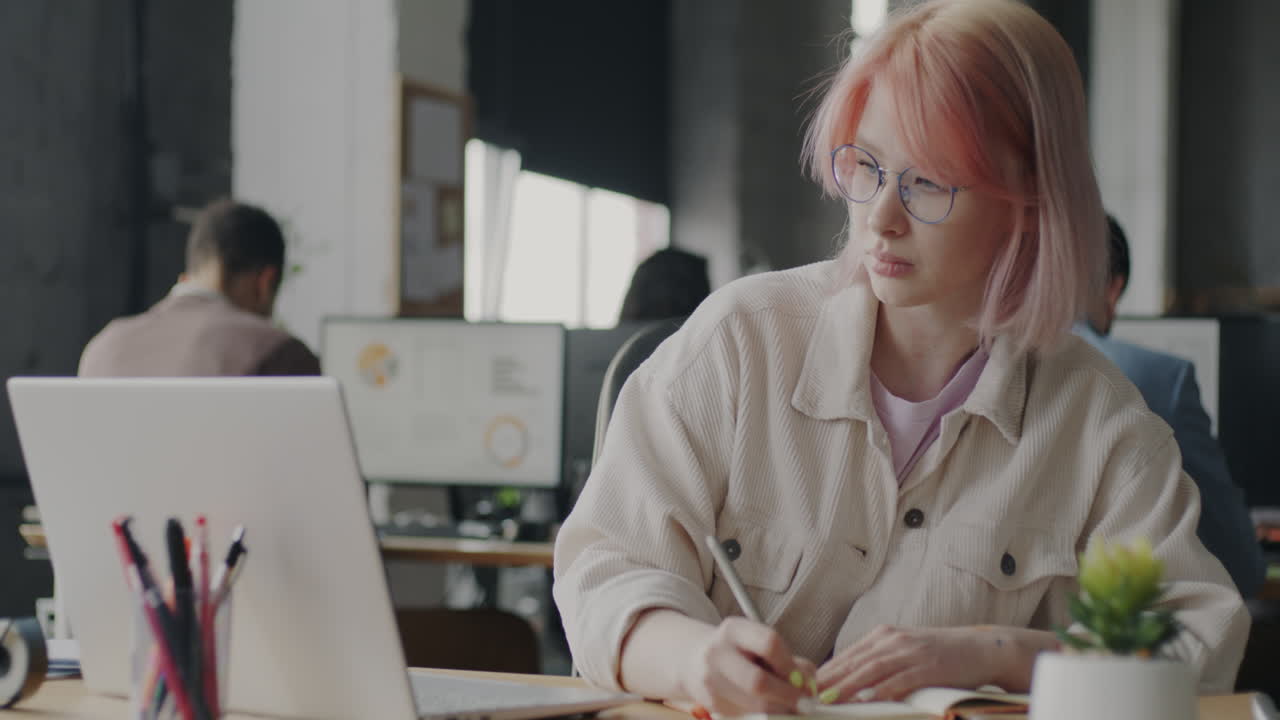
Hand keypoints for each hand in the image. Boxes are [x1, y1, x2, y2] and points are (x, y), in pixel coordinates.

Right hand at [680, 617, 816, 715]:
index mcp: (734, 630)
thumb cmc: (740, 651)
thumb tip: (808, 688)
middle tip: (805, 705)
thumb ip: (790, 661)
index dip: (791, 666)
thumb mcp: (760, 643)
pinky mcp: (709, 704)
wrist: (695, 659)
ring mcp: (709, 680)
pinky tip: (768, 708)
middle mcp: (717, 653)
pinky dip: (764, 716)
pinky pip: (745, 716)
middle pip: (758, 681)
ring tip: (788, 706)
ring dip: (778, 710)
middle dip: (787, 697)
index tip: (805, 683)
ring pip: (753, 705)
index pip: (769, 643)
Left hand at [817, 625, 1017, 703]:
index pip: (847, 655)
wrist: (981, 648)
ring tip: (828, 700)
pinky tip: (867, 700)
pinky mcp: (928, 666)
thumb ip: (880, 663)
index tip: (805, 687)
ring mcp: (911, 652)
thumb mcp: (905, 653)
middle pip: (854, 661)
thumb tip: (851, 683)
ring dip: (847, 686)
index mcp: (884, 636)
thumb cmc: (941, 655)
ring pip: (871, 670)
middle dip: (829, 681)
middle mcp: (893, 640)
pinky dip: (881, 691)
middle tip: (807, 696)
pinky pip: (900, 680)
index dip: (825, 672)